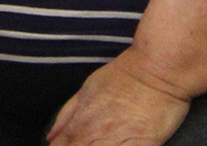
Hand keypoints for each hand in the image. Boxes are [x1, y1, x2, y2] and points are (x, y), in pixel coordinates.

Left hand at [46, 53, 190, 145]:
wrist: (155, 69)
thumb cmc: (122, 75)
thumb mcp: (87, 89)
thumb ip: (67, 114)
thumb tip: (51, 136)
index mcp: (82, 119)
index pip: (61, 144)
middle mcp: (96, 132)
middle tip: (82, 143)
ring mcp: (118, 140)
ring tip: (99, 143)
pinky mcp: (141, 145)